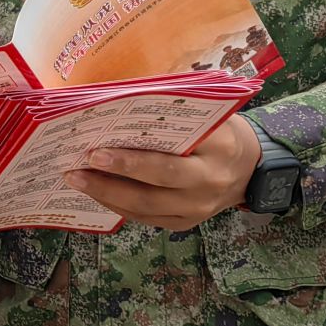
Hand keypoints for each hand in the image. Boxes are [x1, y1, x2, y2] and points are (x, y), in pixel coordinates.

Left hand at [64, 115, 262, 232]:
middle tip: (79, 165)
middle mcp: (208, 184)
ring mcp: (197, 209)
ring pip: (145, 208)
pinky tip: (95, 192)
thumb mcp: (206, 111)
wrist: (249, 166)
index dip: (131, 159)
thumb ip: (169, 108)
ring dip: (106, 194)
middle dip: (113, 177)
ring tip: (76, 179)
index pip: (170, 158)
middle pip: (154, 186)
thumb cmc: (218, 130)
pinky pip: (146, 218)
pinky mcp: (185, 223)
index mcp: (217, 149)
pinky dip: (117, 205)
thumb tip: (116, 102)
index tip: (98, 148)